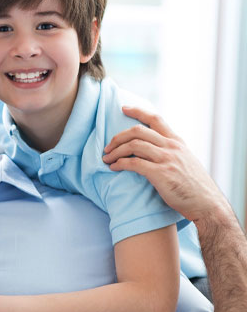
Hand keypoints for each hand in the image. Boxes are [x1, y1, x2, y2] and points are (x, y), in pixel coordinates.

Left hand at [102, 106, 230, 221]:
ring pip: (133, 145)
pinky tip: (113, 168)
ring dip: (115, 151)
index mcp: (177, 142)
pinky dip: (120, 164)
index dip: (137, 111)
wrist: (206, 203)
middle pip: (138, 131)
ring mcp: (166, 159)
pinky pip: (134, 163)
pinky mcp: (160, 173)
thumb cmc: (193, 186)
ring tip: (107, 158)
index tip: (123, 108)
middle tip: (107, 147)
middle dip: (118, 137)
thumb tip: (153, 147)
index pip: (155, 119)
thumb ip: (171, 151)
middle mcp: (172, 147)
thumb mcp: (185, 160)